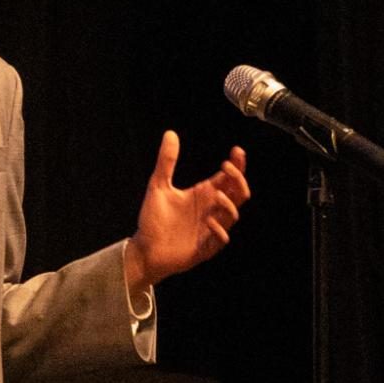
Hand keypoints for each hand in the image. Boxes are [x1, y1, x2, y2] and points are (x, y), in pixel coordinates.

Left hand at [124, 131, 249, 295]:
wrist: (144, 249)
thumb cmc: (153, 219)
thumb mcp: (158, 186)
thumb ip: (166, 161)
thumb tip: (170, 133)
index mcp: (204, 195)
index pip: (228, 178)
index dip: (237, 165)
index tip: (236, 151)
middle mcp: (211, 210)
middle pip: (238, 194)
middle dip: (238, 179)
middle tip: (228, 167)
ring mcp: (211, 229)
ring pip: (232, 215)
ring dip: (229, 205)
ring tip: (217, 195)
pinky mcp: (205, 248)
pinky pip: (220, 240)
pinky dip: (219, 230)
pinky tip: (210, 222)